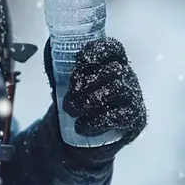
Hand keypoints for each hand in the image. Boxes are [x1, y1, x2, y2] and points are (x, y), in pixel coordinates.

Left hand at [44, 37, 147, 164]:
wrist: (97, 137)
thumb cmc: (85, 102)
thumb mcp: (73, 82)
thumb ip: (63, 66)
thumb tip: (49, 47)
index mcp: (115, 63)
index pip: (114, 48)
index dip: (98, 50)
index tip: (80, 60)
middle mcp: (128, 76)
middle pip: (113, 69)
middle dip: (86, 80)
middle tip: (69, 95)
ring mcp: (134, 96)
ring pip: (117, 88)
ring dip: (90, 99)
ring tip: (72, 110)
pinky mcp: (135, 117)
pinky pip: (120, 115)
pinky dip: (97, 121)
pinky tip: (82, 126)